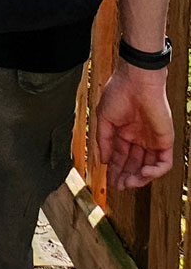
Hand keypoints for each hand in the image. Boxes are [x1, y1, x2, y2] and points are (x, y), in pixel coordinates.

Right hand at [95, 63, 173, 189]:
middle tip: (119, 187)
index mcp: (125, 132)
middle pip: (134, 164)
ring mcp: (153, 140)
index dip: (115, 170)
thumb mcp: (104, 118)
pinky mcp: (165, 141)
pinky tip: (143, 173)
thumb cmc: (118, 93)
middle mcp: (139, 138)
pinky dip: (155, 172)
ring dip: (139, 178)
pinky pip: (164, 163)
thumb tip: (104, 161)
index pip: (120, 157)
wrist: (137, 81)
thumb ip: (105, 141)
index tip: (109, 182)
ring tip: (128, 183)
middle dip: (126, 177)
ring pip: (149, 167)